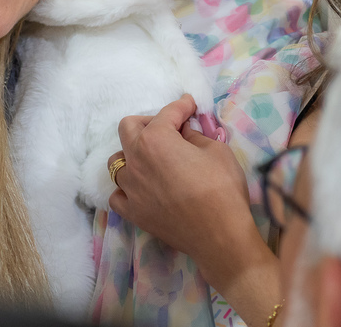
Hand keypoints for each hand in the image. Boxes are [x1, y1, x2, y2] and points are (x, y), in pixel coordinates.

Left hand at [109, 95, 283, 324]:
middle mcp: (135, 160)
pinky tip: (142, 189)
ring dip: (133, 155)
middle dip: (147, 122)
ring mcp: (130, 188)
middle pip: (127, 128)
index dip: (181, 106)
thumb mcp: (217, 151)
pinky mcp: (132, 212)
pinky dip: (127, 188)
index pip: (166, 113)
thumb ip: (195, 136)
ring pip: (118, 162)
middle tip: (168, 129)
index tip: (190, 105)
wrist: (220, 235)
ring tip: (153, 161)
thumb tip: (184, 131)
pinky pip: (118, 194)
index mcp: (156, 139)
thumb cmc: (222, 189)